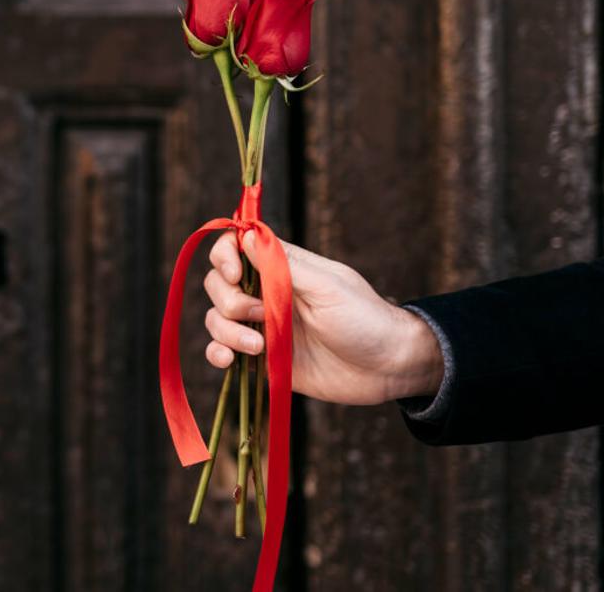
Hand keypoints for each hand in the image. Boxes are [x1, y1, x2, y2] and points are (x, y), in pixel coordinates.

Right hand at [203, 231, 442, 404]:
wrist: (387, 369)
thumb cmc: (365, 320)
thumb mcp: (326, 286)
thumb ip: (282, 264)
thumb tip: (244, 234)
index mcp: (282, 269)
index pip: (235, 247)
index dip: (225, 256)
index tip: (235, 274)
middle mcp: (267, 294)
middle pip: (218, 284)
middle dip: (227, 300)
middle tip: (260, 314)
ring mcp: (262, 327)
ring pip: (217, 318)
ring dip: (226, 332)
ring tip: (260, 346)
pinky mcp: (262, 359)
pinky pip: (222, 352)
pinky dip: (217, 354)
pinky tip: (229, 361)